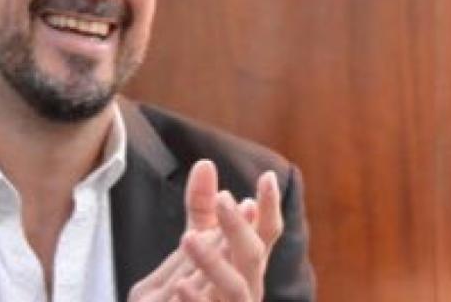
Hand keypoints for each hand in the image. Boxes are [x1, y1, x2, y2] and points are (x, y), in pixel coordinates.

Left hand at [128, 161, 282, 301]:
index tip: (267, 177)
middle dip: (239, 227)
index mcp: (248, 263)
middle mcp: (249, 287)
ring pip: (235, 288)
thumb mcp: (201, 242)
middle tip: (222, 198)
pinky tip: (180, 287)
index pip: (265, 233)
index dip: (270, 207)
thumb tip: (205, 163)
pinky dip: (196, 301)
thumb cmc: (203, 289)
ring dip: (214, 262)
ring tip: (187, 238)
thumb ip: (203, 208)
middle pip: (253, 255)